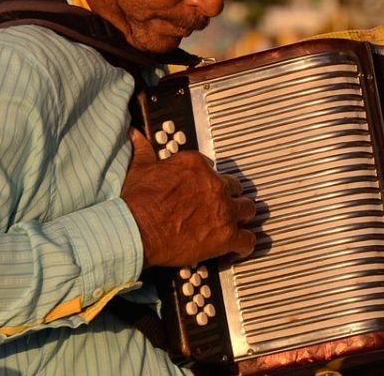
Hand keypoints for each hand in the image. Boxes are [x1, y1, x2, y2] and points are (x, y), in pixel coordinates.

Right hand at [121, 129, 255, 267]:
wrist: (136, 229)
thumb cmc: (137, 201)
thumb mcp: (139, 169)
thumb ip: (144, 152)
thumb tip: (136, 136)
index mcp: (196, 165)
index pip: (212, 168)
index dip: (207, 180)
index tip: (202, 188)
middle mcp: (215, 184)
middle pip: (234, 187)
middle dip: (228, 196)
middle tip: (219, 206)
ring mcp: (224, 210)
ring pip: (247, 209)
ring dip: (241, 216)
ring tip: (235, 223)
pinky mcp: (226, 235)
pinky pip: (247, 240)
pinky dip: (244, 244)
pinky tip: (239, 247)